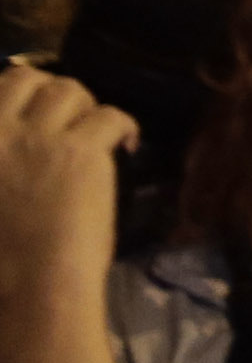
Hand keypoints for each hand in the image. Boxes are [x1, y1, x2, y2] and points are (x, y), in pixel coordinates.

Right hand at [0, 64, 136, 286]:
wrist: (25, 283)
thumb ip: (2, 165)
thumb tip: (16, 166)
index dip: (13, 97)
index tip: (27, 113)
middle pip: (25, 79)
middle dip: (47, 90)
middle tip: (65, 115)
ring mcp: (38, 136)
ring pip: (68, 90)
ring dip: (84, 105)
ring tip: (93, 130)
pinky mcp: (79, 150)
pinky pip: (110, 115)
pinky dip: (122, 125)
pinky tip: (127, 143)